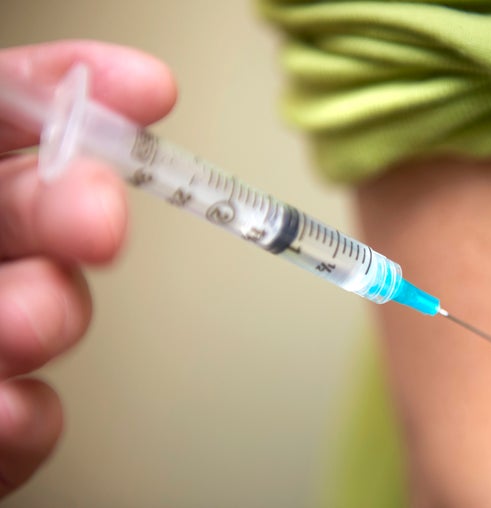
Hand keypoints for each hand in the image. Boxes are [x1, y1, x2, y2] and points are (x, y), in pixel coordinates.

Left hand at [0, 40, 174, 495]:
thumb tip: (72, 86)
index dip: (64, 90)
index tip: (145, 89)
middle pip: (24, 210)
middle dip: (67, 204)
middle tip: (99, 218)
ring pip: (41, 316)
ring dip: (45, 316)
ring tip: (29, 326)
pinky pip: (30, 424)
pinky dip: (30, 424)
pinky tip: (12, 417)